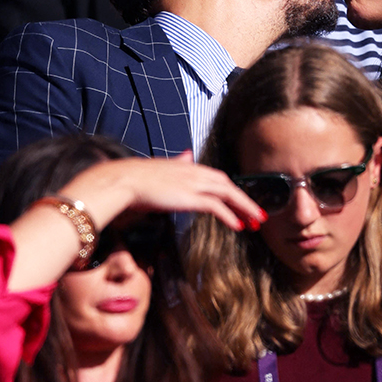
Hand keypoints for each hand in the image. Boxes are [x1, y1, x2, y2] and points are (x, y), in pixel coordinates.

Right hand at [61, 151, 266, 232]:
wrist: (124, 180)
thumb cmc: (137, 178)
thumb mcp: (163, 168)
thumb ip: (178, 162)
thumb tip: (187, 155)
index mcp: (189, 166)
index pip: (218, 178)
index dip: (233, 191)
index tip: (242, 203)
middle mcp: (195, 172)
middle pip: (229, 186)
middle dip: (245, 201)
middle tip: (258, 215)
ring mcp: (193, 183)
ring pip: (228, 194)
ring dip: (245, 208)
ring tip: (256, 222)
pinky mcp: (190, 196)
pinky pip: (216, 206)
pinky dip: (229, 216)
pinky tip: (238, 226)